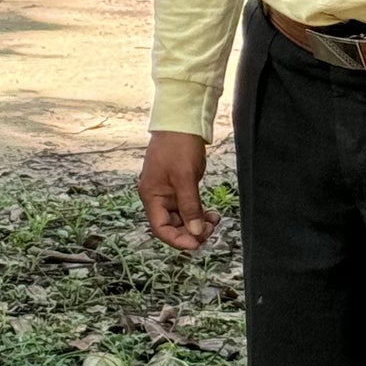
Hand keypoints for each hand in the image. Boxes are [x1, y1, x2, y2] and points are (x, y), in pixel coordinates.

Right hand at [139, 130, 216, 251]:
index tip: (197, 243)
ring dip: (198, 223)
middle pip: (172, 226)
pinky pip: (188, 208)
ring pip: (182, 218)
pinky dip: (199, 213)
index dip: (178, 239)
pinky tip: (211, 214)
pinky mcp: (179, 187)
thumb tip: (196, 231)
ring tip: (214, 221)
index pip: (161, 228)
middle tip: (211, 230)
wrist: (181, 122)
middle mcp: (157, 196)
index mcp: (151, 195)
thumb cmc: (177, 146)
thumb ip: (190, 207)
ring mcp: (168, 192)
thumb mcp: (185, 177)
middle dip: (191, 231)